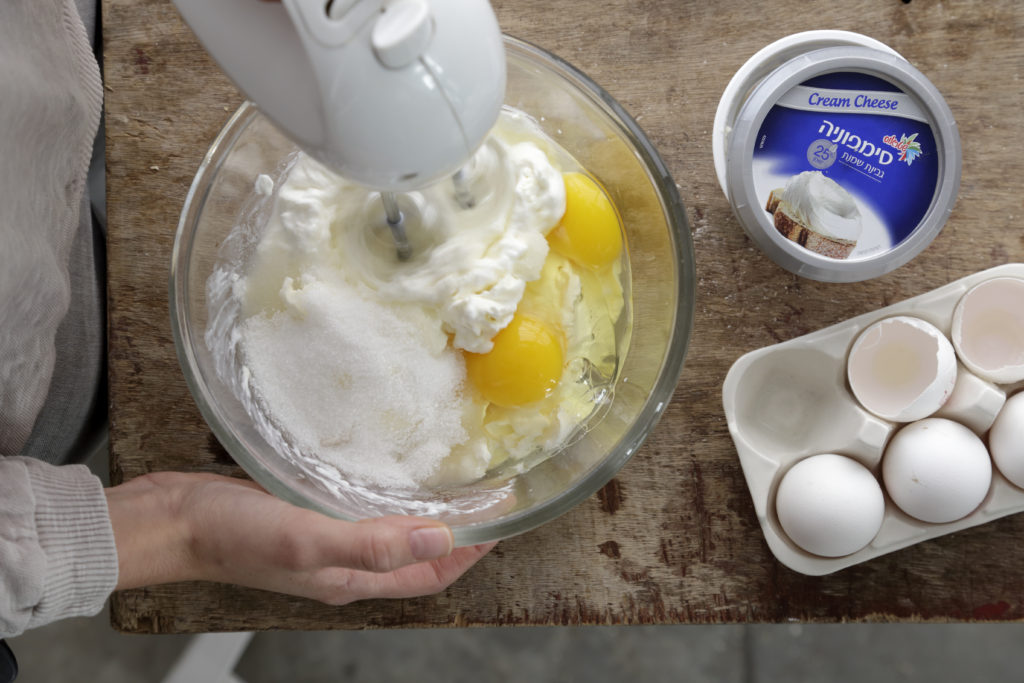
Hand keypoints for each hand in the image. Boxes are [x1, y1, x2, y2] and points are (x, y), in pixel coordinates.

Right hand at [106, 472, 495, 604]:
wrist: (172, 520)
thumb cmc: (234, 536)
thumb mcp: (309, 539)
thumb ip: (374, 543)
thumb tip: (443, 541)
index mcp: (351, 579)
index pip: (429, 574)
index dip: (470, 554)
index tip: (502, 520)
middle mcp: (344, 564)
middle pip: (414, 555)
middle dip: (454, 532)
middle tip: (482, 493)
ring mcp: (323, 538)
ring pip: (388, 529)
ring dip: (420, 510)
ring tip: (447, 476)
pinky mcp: (305, 511)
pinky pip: (358, 506)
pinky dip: (383, 492)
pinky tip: (387, 464)